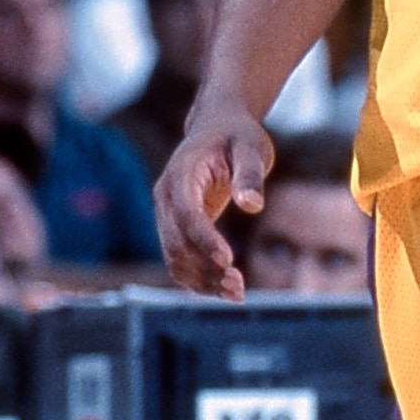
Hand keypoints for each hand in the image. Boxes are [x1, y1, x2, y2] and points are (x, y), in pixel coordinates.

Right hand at [156, 108, 273, 297]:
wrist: (218, 127)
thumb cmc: (238, 136)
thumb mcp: (252, 148)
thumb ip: (250, 175)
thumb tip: (253, 205)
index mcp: (181, 174)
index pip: (187, 214)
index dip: (204, 240)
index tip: (229, 261)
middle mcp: (166, 196)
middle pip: (176, 243)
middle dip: (205, 268)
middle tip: (240, 285)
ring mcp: (166, 213)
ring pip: (174, 258)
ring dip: (202, 280)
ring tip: (238, 292)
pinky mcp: (175, 226)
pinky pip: (180, 259)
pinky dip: (200, 278)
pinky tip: (227, 290)